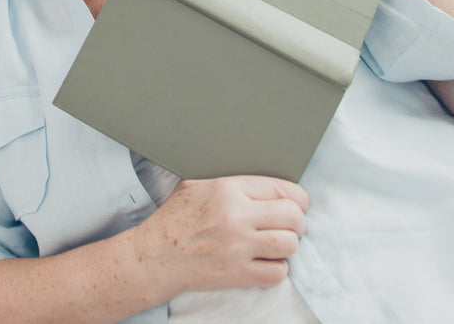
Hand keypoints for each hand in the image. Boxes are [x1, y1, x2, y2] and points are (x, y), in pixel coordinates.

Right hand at [132, 176, 307, 295]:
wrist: (156, 255)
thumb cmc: (176, 218)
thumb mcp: (197, 184)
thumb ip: (230, 180)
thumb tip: (260, 180)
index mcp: (228, 188)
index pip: (282, 188)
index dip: (297, 198)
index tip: (297, 205)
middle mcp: (237, 216)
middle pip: (293, 216)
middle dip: (298, 222)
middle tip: (291, 226)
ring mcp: (238, 247)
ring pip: (289, 244)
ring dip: (288, 246)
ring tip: (278, 244)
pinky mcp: (238, 274)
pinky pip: (277, 273)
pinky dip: (277, 269)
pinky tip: (266, 262)